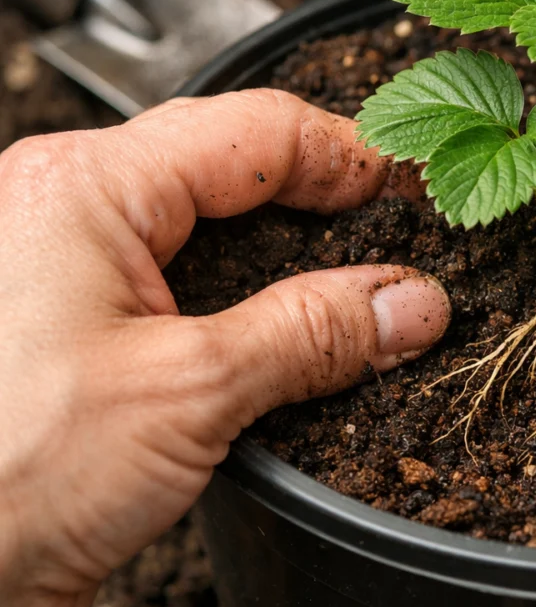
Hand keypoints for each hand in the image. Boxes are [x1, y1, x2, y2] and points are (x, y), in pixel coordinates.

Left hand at [0, 91, 450, 606]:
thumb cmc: (4, 476)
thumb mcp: (190, 389)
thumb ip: (314, 334)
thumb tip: (410, 302)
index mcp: (85, 184)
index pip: (258, 130)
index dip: (354, 157)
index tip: (422, 192)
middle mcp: (73, 209)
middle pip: (238, 170)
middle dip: (332, 202)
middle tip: (410, 236)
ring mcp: (74, 271)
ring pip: (217, 232)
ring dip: (298, 260)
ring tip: (372, 292)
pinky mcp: (85, 334)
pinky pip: (192, 289)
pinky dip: (258, 307)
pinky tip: (305, 343)